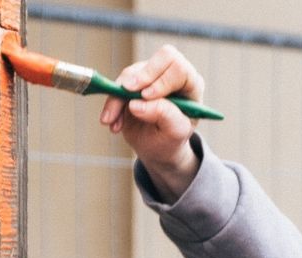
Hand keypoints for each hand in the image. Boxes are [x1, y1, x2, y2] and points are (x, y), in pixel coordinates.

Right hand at [100, 44, 203, 201]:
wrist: (160, 153)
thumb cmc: (174, 143)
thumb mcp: (175, 133)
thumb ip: (165, 116)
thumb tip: (141, 104)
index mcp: (190, 84)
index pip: (176, 66)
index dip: (160, 79)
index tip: (147, 98)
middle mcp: (171, 75)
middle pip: (156, 60)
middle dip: (139, 77)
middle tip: (127, 95)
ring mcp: (149, 78)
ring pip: (130, 74)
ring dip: (119, 98)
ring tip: (114, 123)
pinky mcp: (130, 86)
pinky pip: (115, 87)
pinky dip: (110, 105)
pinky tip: (110, 124)